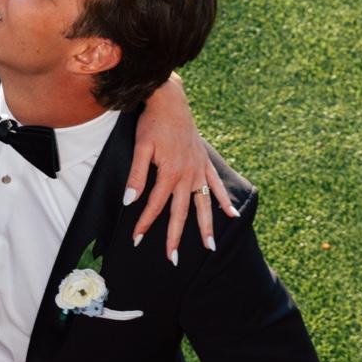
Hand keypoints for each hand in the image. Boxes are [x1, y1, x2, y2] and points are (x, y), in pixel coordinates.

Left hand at [126, 74, 234, 259]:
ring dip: (206, 227)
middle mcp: (187, 175)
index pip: (155, 206)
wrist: (171, 101)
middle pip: (181, 212)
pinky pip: (216, 185)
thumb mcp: (140, 147)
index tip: (136, 240)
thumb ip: (137, 175)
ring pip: (203, 204)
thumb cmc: (152, 123)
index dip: (144, 224)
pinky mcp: (204, 162)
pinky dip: (223, 200)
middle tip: (173, 260)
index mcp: (170, 173)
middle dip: (176, 237)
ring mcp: (198, 169)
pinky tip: (231, 215)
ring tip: (209, 248)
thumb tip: (130, 200)